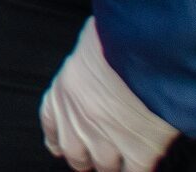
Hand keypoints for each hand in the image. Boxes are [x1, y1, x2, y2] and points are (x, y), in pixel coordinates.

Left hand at [40, 19, 180, 171]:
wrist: (145, 52)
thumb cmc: (118, 37)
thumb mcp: (90, 42)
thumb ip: (89, 62)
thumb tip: (98, 59)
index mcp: (64, 91)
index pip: (50, 122)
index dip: (55, 137)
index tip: (57, 147)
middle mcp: (79, 120)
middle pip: (74, 154)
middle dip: (84, 158)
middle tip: (94, 158)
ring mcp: (107, 140)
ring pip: (104, 168)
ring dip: (112, 166)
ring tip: (122, 160)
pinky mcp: (138, 151)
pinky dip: (138, 170)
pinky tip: (143, 163)